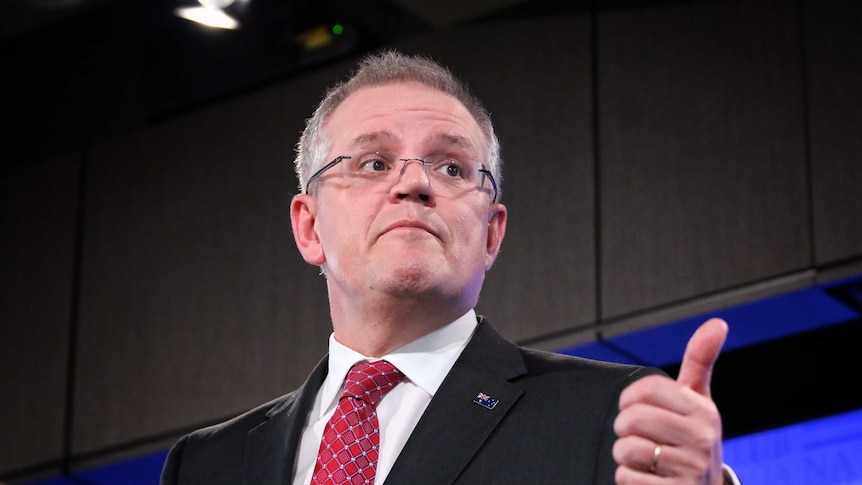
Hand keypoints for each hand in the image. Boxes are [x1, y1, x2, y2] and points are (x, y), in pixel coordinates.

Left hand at [612, 318, 727, 483]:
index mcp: (704, 411)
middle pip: (632, 419)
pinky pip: (626, 478)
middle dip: (624, 430)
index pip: (647, 389)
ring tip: (646, 460)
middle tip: (640, 437)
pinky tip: (649, 480)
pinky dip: (629, 480)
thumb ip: (700, 361)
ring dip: (626, 457)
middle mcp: (702, 439)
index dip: (629, 398)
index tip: (636, 407)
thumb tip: (718, 323)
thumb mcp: (698, 401)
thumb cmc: (692, 439)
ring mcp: (690, 469)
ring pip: (626, 449)